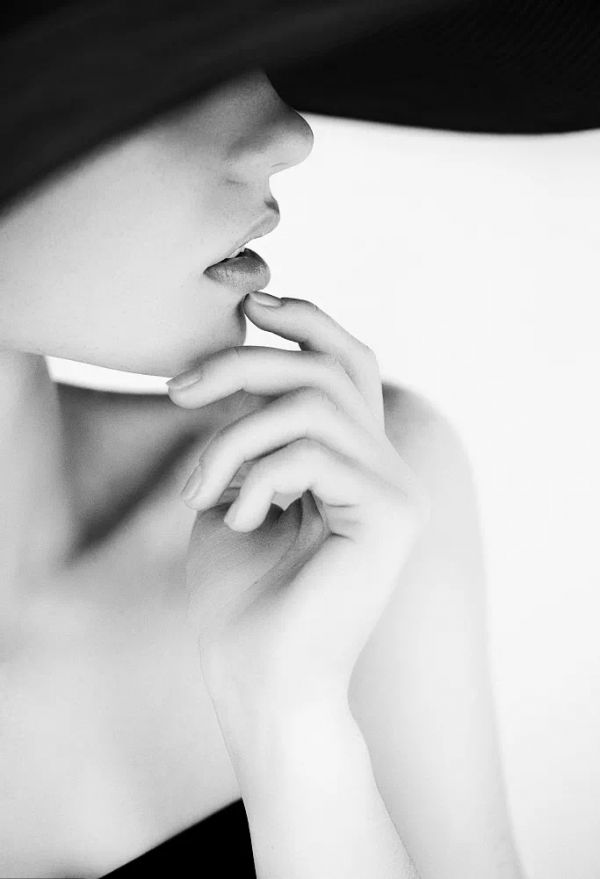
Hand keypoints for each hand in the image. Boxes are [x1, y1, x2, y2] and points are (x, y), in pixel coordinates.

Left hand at [166, 293, 429, 713]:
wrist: (260, 682)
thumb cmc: (242, 597)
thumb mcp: (233, 492)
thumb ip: (250, 433)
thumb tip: (239, 371)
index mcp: (356, 462)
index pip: (349, 362)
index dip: (306, 320)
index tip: (248, 306)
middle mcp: (387, 468)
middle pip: (330, 365)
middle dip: (245, 362)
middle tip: (179, 391)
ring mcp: (396, 489)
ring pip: (312, 404)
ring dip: (233, 437)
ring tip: (200, 491)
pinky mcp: (391, 514)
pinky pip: (312, 452)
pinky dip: (255, 477)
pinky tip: (238, 520)